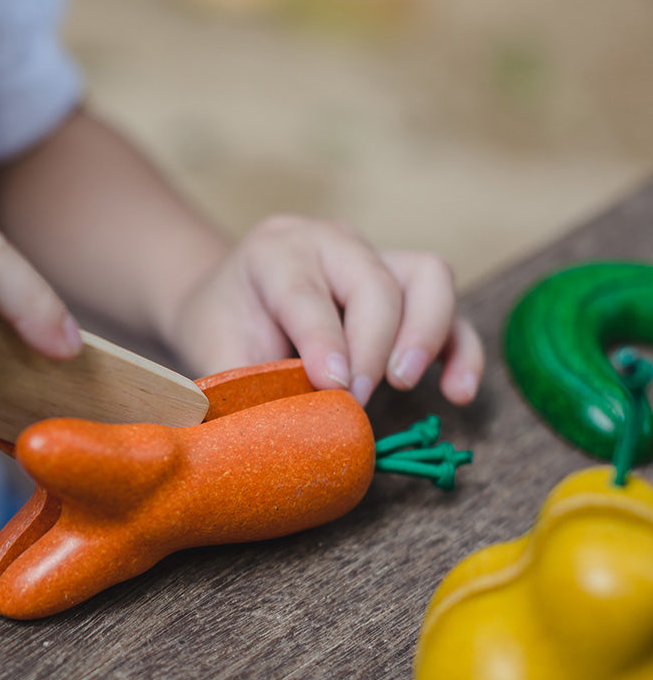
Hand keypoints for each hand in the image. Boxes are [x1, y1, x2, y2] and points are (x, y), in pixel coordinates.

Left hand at [166, 216, 483, 404]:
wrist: (231, 298)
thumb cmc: (225, 326)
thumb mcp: (217, 351)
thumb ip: (247, 385)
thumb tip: (276, 437)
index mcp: (275, 251)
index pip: (307, 293)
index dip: (324, 342)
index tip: (332, 387)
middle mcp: (331, 242)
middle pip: (375, 283)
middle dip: (372, 347)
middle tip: (357, 401)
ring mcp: (376, 257)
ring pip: (428, 278)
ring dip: (426, 336)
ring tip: (404, 384)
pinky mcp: (408, 287)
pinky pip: (452, 310)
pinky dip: (461, 351)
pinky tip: (457, 393)